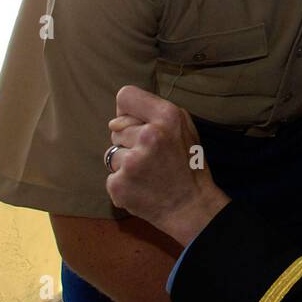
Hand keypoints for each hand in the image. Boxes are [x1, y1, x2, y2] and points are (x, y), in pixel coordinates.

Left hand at [104, 86, 227, 245]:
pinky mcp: (119, 184)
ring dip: (125, 163)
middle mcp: (149, 135)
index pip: (125, 96)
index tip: (137, 123)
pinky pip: (111, 175)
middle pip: (116, 128)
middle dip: (129, 141)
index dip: (128, 110)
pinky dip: (123, 182)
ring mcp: (132, 161)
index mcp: (168, 116)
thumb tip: (113, 122)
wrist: (191, 206)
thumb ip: (153, 114)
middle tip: (154, 156)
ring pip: (111, 152)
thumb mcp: (184, 128)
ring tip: (148, 172)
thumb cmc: (188, 164)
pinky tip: (142, 187)